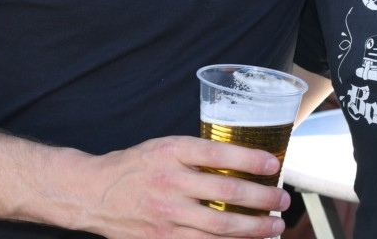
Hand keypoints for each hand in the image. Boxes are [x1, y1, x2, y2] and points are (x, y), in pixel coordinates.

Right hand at [77, 136, 289, 237]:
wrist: (94, 194)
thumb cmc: (135, 167)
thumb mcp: (163, 147)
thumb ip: (196, 154)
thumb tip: (241, 161)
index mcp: (171, 152)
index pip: (219, 153)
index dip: (251, 158)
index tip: (274, 164)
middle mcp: (170, 182)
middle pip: (227, 192)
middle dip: (263, 199)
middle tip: (283, 201)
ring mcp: (167, 215)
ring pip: (221, 226)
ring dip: (254, 228)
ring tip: (274, 227)